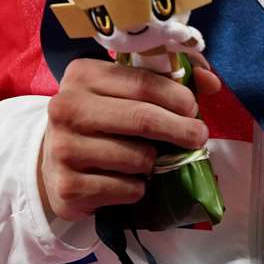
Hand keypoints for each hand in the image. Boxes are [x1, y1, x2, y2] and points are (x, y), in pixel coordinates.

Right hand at [38, 56, 220, 219]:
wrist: (53, 162)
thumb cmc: (99, 120)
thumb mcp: (123, 92)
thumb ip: (167, 80)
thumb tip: (210, 81)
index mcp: (82, 74)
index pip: (142, 82)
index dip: (176, 95)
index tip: (194, 108)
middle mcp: (66, 108)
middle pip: (142, 118)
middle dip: (179, 129)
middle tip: (198, 136)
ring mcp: (63, 149)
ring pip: (137, 158)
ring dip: (152, 162)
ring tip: (145, 159)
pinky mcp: (68, 187)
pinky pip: (126, 189)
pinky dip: (137, 188)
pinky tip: (126, 180)